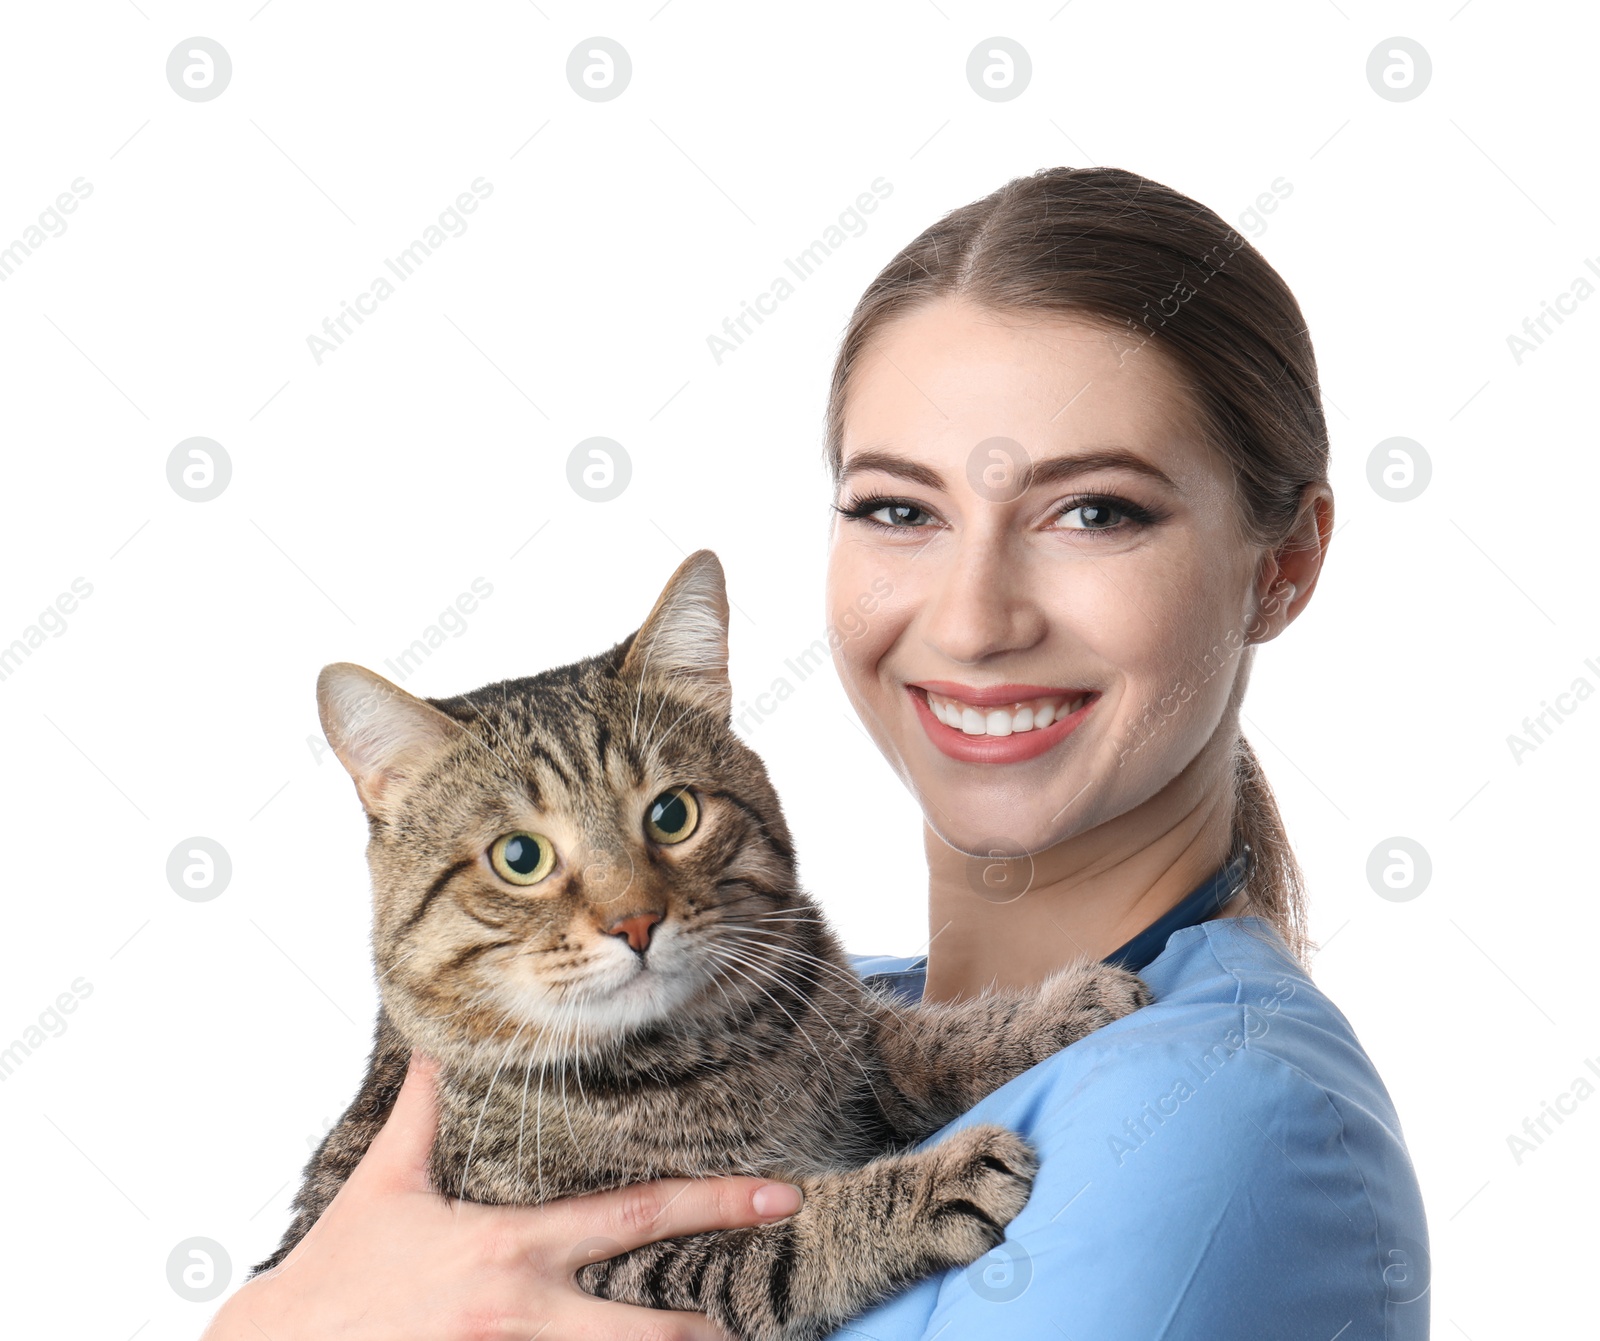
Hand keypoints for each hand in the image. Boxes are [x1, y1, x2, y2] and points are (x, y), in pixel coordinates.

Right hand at [202, 1049, 803, 1340]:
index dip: (715, 1201)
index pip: (635, 1216)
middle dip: (708, 1334)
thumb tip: (431, 1045)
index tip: (780, 1195)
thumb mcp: (383, 1186)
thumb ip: (421, 1116)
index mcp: (512, 1248)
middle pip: (648, 1332)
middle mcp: (522, 1315)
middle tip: (757, 1328)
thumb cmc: (334, 1276)